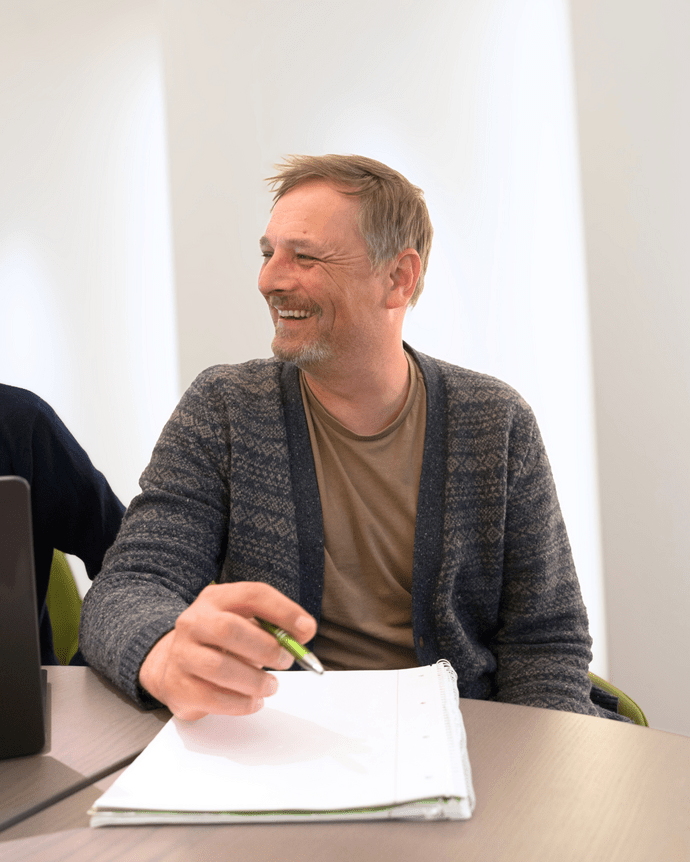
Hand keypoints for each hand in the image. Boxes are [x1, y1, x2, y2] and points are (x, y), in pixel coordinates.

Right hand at [138, 582, 316, 719]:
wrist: (172, 664)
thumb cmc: (219, 643)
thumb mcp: (243, 622)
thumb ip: (272, 625)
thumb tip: (304, 632)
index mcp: (215, 599)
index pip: (251, 595)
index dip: (283, 610)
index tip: (307, 629)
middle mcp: (193, 622)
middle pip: (229, 629)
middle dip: (266, 648)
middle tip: (286, 660)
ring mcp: (182, 654)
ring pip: (220, 667)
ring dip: (255, 681)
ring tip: (271, 686)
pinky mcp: (178, 686)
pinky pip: (213, 698)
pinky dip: (241, 703)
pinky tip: (253, 701)